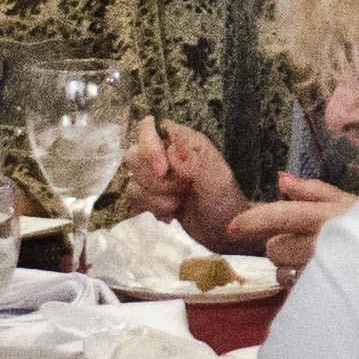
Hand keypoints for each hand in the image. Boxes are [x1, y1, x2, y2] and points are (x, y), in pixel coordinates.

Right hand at [129, 124, 247, 240]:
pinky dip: (153, 209)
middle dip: (156, 181)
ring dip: (157, 198)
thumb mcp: (217, 181)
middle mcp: (167, 154)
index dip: (149, 148)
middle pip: (134, 155)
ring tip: (181, 204)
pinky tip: (172, 214)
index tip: (162, 171)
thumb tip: (172, 148)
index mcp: (185, 141)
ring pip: (133, 181)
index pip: (149, 127)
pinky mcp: (150, 196)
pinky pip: (134, 199)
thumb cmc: (225, 202)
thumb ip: (195, 163)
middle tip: (183, 190)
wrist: (222, 231)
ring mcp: (156, 176)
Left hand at [230, 177, 352, 284]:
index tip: (231, 226)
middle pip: (275, 248)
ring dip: (291, 267)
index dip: (254, 220)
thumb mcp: (350, 202)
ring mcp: (322, 271)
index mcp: (326, 216)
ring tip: (316, 263)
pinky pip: (296, 289)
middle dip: (284, 246)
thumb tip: (280, 178)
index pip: (282, 215)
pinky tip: (321, 278)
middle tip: (307, 243)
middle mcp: (322, 243)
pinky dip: (301, 283)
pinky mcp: (324, 293)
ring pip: (282, 271)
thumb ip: (313, 190)